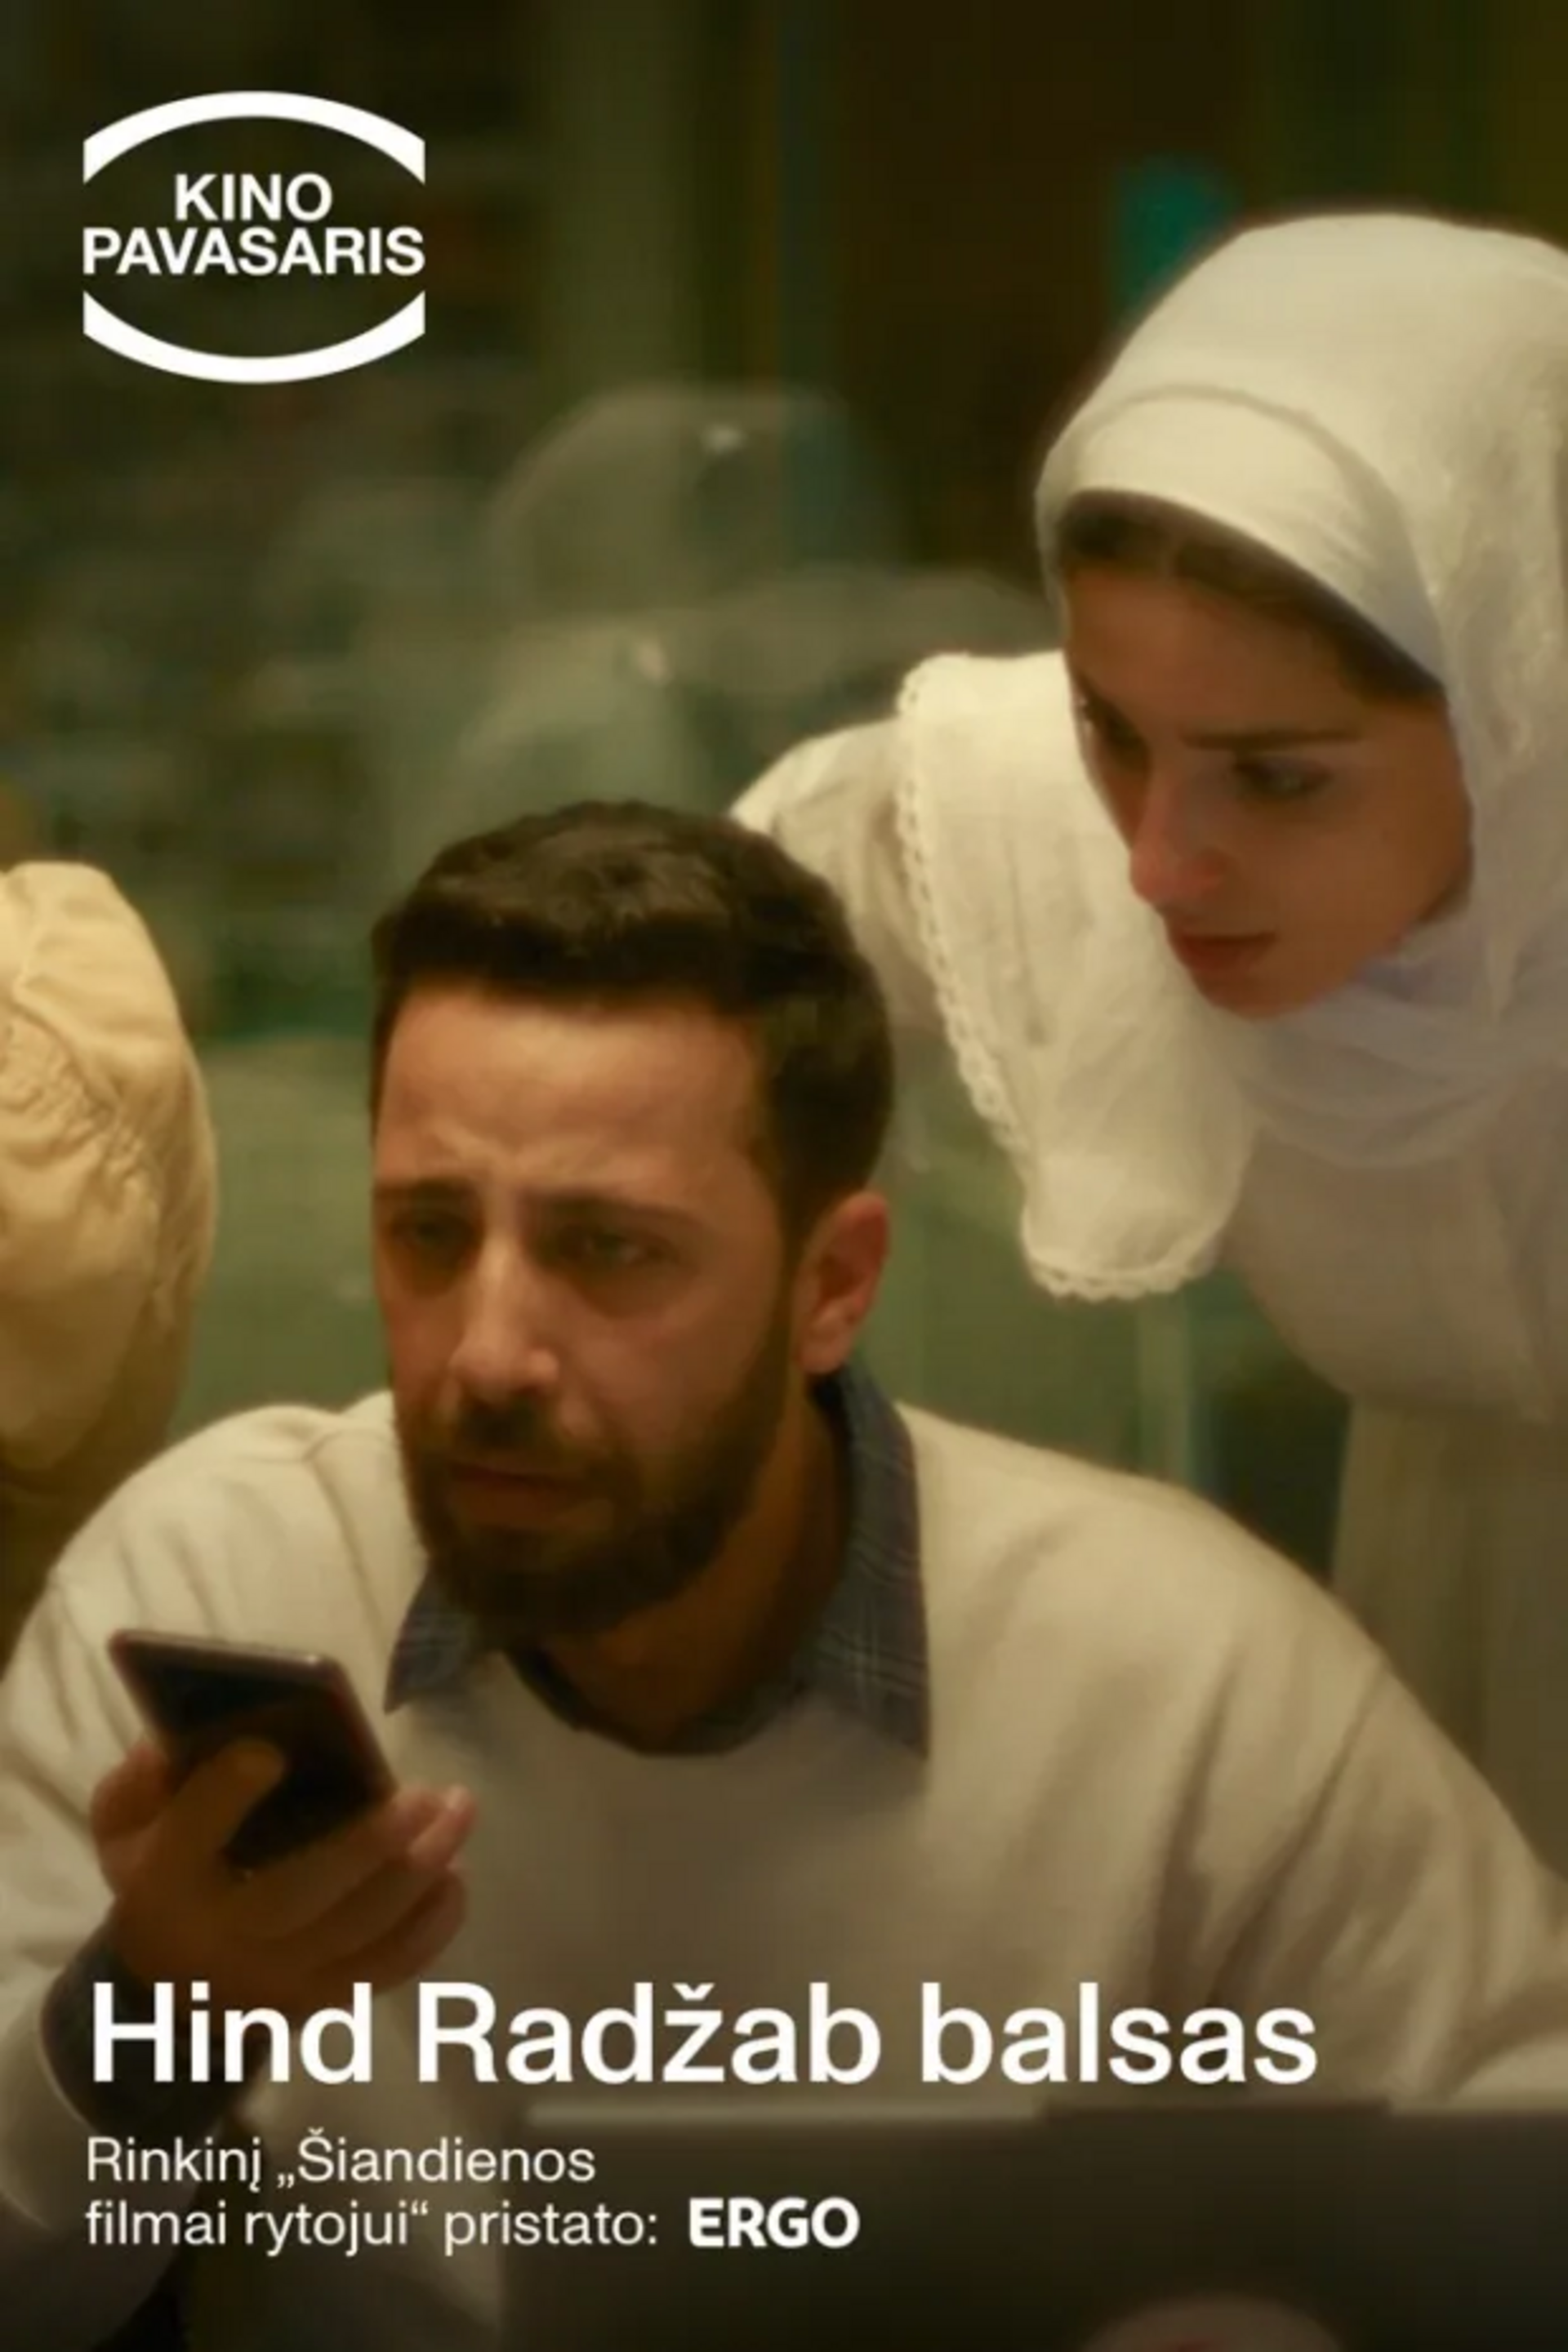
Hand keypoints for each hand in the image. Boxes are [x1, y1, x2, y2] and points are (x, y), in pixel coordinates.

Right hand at [92, 1739, 475, 2020]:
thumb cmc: (160, 1877)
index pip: (188, 1840)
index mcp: (164, 1884)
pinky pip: (386, 1969)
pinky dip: (431, 1925)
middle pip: (298, 1894)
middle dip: (369, 1842)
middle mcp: (220, 1940)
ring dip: (420, 1870)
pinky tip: (455, 1877)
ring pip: (358, 1930)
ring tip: (458, 1812)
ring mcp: (277, 1980)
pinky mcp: (321, 2002)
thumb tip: (189, 1732)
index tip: (271, 1749)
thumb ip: (143, 1779)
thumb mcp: (125, 1824)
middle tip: (427, 1794)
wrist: (169, 1993)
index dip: (224, 1796)